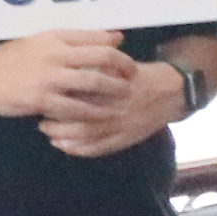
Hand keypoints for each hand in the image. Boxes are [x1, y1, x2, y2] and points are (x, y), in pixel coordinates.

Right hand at [0, 29, 130, 123]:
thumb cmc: (12, 59)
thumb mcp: (41, 41)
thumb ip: (76, 40)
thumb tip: (115, 38)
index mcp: (55, 37)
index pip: (97, 39)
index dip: (119, 51)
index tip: (127, 61)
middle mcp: (55, 54)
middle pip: (103, 58)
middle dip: (124, 68)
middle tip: (133, 78)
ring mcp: (49, 78)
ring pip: (94, 83)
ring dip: (115, 92)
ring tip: (125, 97)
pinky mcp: (41, 100)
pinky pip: (76, 108)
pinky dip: (93, 113)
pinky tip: (103, 117)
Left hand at [41, 54, 184, 158]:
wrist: (174, 92)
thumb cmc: (143, 76)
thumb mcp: (121, 65)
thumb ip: (97, 68)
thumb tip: (69, 69)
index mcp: (112, 89)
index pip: (77, 97)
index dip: (58, 100)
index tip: (45, 97)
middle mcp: (115, 110)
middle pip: (77, 120)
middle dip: (56, 123)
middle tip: (42, 120)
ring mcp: (121, 127)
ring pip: (86, 138)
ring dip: (64, 138)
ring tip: (51, 134)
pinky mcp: (127, 139)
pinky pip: (100, 149)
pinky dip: (81, 150)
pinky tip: (67, 147)